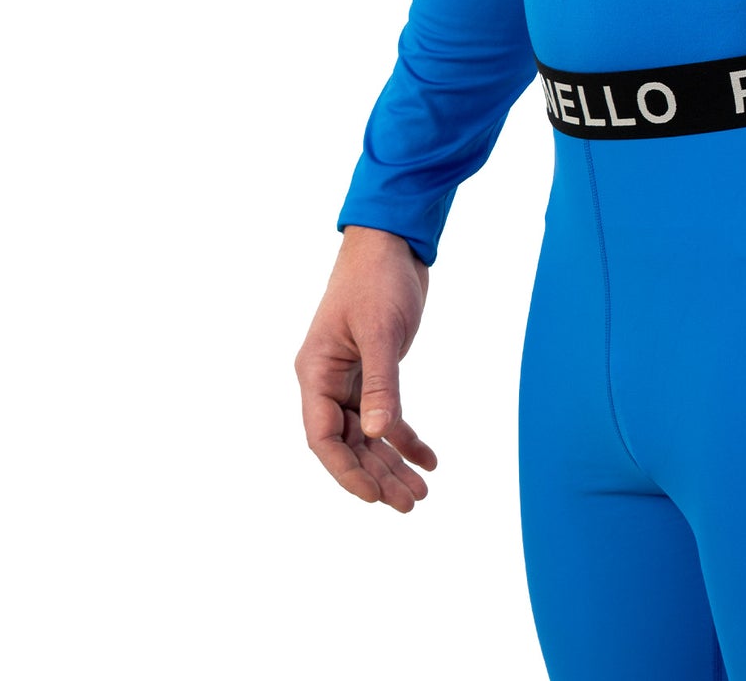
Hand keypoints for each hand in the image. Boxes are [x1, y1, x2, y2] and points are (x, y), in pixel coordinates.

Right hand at [294, 225, 437, 510]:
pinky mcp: (374, 371)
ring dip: (393, 463)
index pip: (323, 437)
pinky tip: (430, 458)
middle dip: (377, 475)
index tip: (374, 497)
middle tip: (412, 503)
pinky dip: (406, 437)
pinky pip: (386, 414)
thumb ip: (381, 384)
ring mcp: (350, 378)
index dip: (346, 472)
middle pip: (348, 444)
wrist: (392, 242)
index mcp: (316, 372)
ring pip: (368, 434)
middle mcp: (327, 381)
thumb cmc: (377, 279)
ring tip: (422, 492)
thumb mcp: (381, 332)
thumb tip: (377, 434)